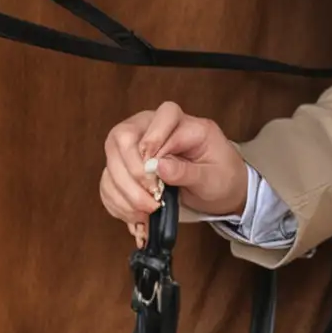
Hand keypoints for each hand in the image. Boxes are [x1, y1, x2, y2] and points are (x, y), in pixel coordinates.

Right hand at [100, 101, 249, 241]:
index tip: (154, 176)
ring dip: (124, 193)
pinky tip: (135, 216)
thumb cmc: (222, 177)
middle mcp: (157, 129)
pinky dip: (118, 202)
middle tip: (150, 198)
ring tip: (146, 213)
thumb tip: (157, 166)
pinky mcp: (128, 167)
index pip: (161, 117)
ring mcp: (139, 147)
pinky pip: (109, 181)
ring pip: (112, 161)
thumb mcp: (212, 178)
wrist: (222, 191)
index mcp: (186, 124)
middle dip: (131, 172)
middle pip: (123, 135)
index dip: (152, 144)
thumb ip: (186, 171)